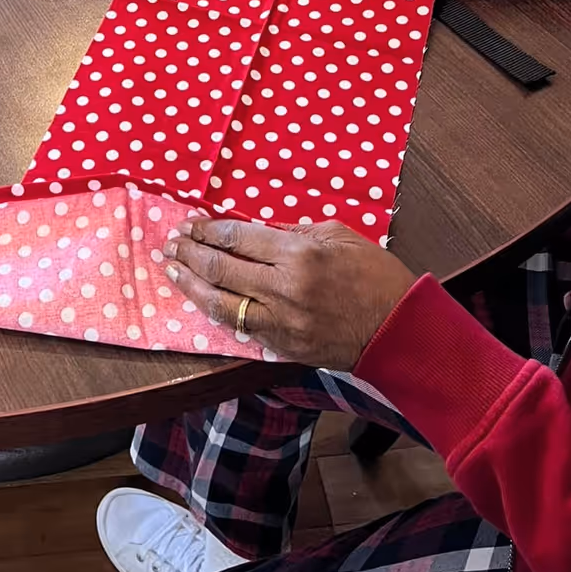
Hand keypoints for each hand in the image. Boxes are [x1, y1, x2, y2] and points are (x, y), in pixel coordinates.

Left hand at [165, 217, 415, 370]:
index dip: (208, 230)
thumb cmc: (375, 274)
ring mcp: (281, 322)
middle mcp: (283, 288)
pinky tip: (201, 299)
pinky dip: (216, 311)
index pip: (237, 237)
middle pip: (221, 268)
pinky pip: (240, 327)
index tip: (190, 224)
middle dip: (190, 253)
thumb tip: (257, 230)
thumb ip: (293, 231)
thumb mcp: (337, 234)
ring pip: (220, 303)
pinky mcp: (282, 346)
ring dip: (191, 284)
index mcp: (299, 253)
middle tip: (171, 242)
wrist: (399, 330)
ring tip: (171, 269)